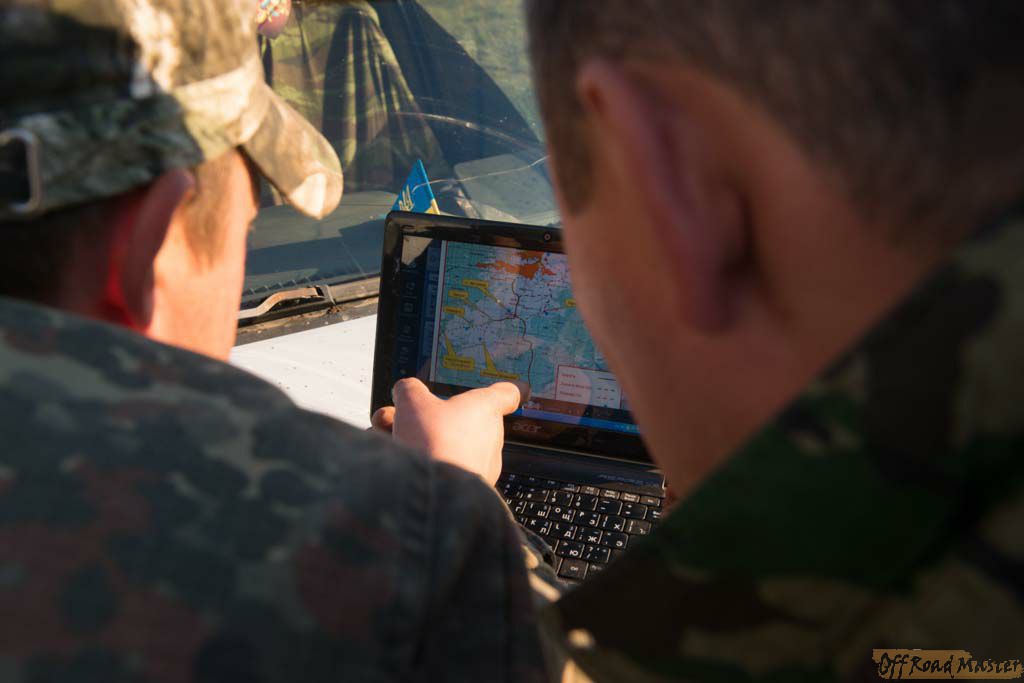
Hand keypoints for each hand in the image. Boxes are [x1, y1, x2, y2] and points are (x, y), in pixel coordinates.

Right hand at [372, 378, 526, 485]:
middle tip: (396, 416)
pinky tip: (395, 462)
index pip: (505, 394)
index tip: (518, 389)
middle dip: (424, 417)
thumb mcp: (412, 402)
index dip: (506, 390)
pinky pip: (443, 469)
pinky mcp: (467, 489)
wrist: (435, 494)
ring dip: (415, 439)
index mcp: (484, 408)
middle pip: (459, 419)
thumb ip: (409, 391)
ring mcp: (480, 465)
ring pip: (446, 444)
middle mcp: (489, 437)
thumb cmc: (433, 441)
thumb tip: (405, 391)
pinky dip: (420, 464)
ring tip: (386, 436)